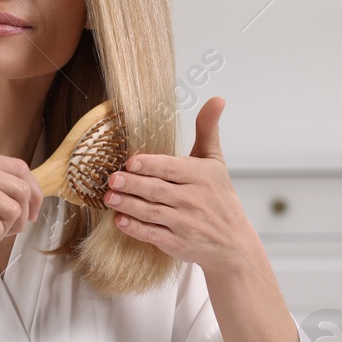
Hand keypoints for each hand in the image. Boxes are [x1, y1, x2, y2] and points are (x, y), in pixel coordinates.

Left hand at [101, 96, 262, 273]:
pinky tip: (119, 220)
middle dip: (133, 185)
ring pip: (151, 212)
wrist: (233, 243)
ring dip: (128, 205)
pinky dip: (135, 229)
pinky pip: (152, 235)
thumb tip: (217, 98)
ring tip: (108, 197)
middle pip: (157, 190)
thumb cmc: (219, 196)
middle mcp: (193, 200)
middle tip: (111, 179)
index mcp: (201, 177)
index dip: (150, 165)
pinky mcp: (176, 243)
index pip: (171, 169)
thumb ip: (208, 130)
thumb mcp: (215, 162)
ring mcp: (185, 223)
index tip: (130, 162)